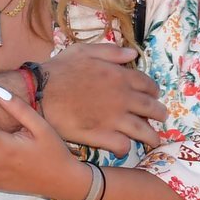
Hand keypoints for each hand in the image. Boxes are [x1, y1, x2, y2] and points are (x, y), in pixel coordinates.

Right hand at [40, 43, 166, 154]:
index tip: (153, 95)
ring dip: (152, 137)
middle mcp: (122, 98)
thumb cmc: (58, 70)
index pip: (148, 85)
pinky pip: (122, 145)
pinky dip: (125, 148)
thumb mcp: (83, 51)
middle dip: (159, 114)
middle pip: (152, 109)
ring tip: (153, 141)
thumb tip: (132, 53)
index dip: (153, 91)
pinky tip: (123, 148)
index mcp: (119, 76)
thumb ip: (110, 51)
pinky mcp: (101, 136)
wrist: (39, 94)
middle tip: (160, 118)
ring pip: (144, 131)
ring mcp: (114, 119)